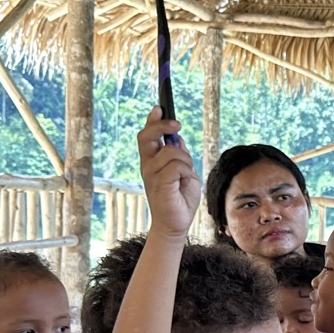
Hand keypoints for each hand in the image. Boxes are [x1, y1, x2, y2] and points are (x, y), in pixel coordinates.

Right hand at [137, 107, 201, 236]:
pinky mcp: (158, 183)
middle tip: (177, 125)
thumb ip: (179, 155)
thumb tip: (177, 137)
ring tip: (186, 178)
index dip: (153, 120)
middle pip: (147, 135)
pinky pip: (177, 166)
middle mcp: (147, 165)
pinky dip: (186, 173)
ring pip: (172, 152)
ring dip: (186, 162)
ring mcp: (151, 174)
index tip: (159, 107)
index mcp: (152, 162)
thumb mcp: (184, 172)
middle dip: (162, 125)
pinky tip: (184, 184)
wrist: (176, 224)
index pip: (147, 136)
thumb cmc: (180, 199)